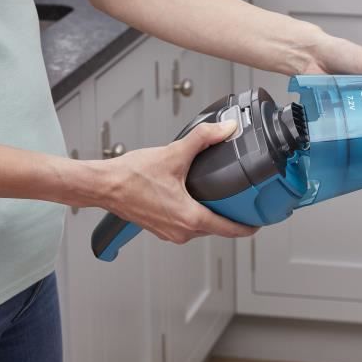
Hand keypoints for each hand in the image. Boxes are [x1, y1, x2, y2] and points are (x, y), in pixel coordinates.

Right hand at [100, 120, 257, 243]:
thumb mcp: (174, 154)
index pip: (228, 229)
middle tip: (242, 202)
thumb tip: (225, 129)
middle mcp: (181, 231)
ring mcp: (170, 232)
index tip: (258, 224)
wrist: (103, 185)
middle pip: (216, 228)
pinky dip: (194, 214)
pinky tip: (193, 198)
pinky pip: (185, 226)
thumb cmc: (131, 176)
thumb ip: (203, 139)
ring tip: (219, 198)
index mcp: (189, 217)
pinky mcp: (160, 228)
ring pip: (200, 228)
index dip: (247, 227)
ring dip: (210, 215)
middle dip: (230, 216)